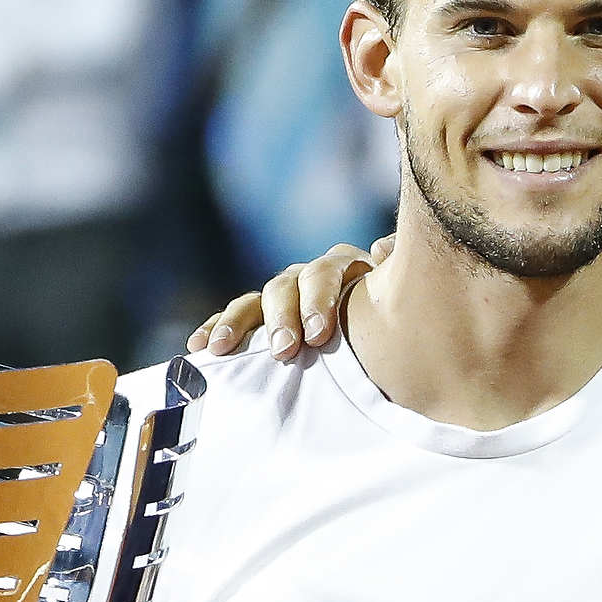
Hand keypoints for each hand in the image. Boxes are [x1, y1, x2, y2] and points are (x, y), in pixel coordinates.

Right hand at [188, 237, 389, 361]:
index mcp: (344, 269)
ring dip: (238, 324)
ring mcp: (285, 295)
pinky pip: (237, 318)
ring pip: (256, 301)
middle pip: (286, 286)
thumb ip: (395, 273)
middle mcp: (309, 276)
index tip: (318, 336)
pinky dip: (218, 329)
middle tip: (283, 351)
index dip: (320, 301)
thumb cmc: (396, 318)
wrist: (387, 332)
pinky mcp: (263, 315)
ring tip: (223, 350)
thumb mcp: (402, 295)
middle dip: (282, 319)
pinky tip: (199, 346)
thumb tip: (383, 250)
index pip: (325, 274)